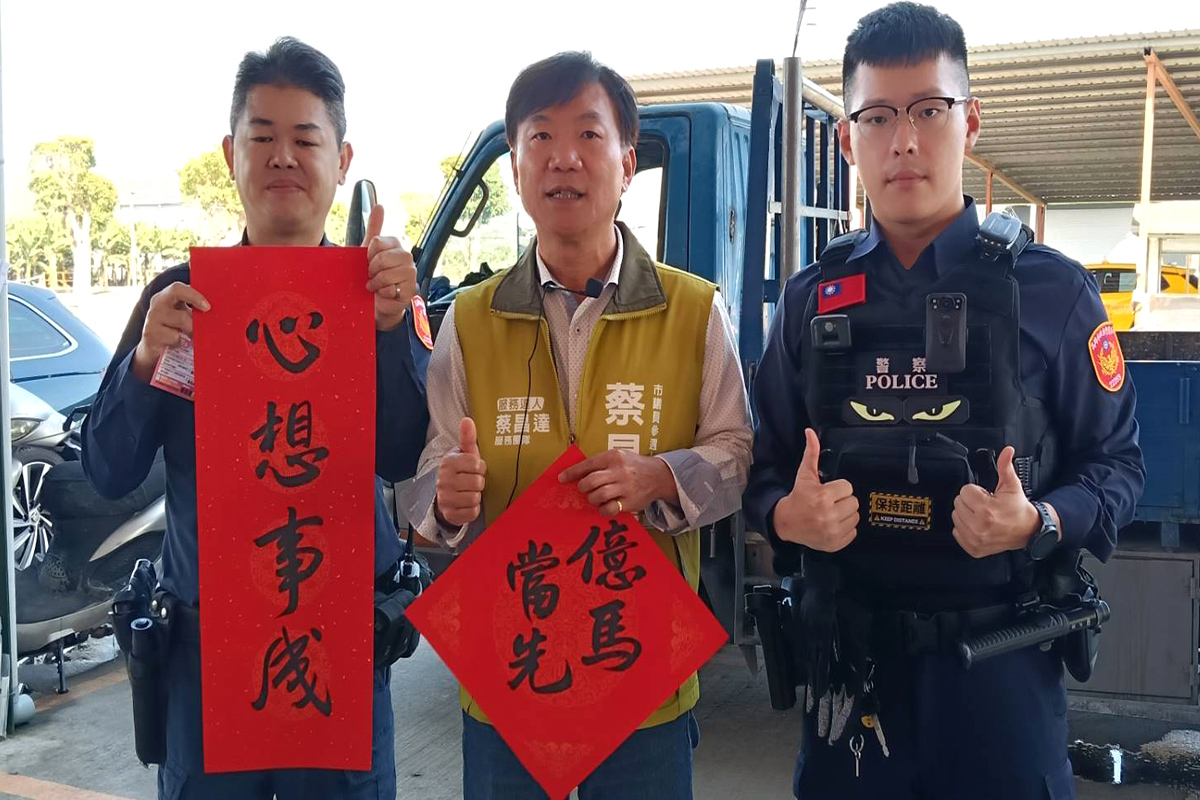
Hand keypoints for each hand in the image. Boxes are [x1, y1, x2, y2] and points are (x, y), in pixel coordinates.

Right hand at [131, 282, 209, 382]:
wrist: (155, 348)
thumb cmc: (176, 329)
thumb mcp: (185, 317)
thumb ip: (197, 310)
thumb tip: (221, 310)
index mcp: (168, 296)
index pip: (179, 288)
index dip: (194, 295)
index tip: (208, 307)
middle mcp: (158, 303)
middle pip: (176, 295)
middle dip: (196, 303)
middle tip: (206, 320)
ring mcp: (152, 317)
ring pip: (181, 319)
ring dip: (192, 329)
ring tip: (194, 336)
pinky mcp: (150, 333)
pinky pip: (174, 336)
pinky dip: (182, 342)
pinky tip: (181, 344)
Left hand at [363, 204, 417, 331]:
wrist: (379, 301)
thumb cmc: (374, 275)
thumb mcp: (368, 251)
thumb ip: (374, 227)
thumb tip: (380, 206)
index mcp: (396, 244)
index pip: (376, 242)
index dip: (368, 254)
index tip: (368, 261)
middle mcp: (406, 256)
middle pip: (381, 258)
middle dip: (371, 270)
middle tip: (372, 275)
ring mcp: (411, 272)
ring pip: (386, 274)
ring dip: (376, 283)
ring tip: (377, 285)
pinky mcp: (411, 288)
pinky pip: (391, 288)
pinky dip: (383, 292)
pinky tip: (385, 293)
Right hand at [435, 418, 486, 526]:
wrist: (444, 495)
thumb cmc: (460, 471)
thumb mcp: (465, 454)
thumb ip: (468, 438)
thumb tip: (467, 420)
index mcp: (448, 463)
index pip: (477, 464)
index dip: (480, 467)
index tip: (474, 468)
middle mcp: (443, 480)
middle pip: (478, 482)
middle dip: (479, 482)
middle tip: (471, 481)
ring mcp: (445, 498)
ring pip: (475, 498)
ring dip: (476, 496)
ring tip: (469, 491)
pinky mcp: (449, 514)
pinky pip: (472, 512)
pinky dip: (473, 509)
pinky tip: (466, 503)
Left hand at [558, 449, 678, 517]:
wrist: (658, 475)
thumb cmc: (633, 466)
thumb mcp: (619, 456)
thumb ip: (601, 463)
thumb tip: (577, 473)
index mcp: (613, 457)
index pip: (588, 464)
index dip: (572, 473)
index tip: (561, 479)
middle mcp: (619, 471)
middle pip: (591, 481)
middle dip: (583, 487)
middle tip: (584, 489)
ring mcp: (625, 487)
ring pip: (598, 495)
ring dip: (592, 499)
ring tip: (595, 498)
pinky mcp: (630, 502)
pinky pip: (609, 509)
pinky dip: (603, 510)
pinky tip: (605, 507)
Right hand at [772, 429, 858, 551]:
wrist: (786, 523)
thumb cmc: (798, 498)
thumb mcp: (805, 475)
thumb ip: (811, 453)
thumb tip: (810, 432)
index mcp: (822, 497)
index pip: (847, 487)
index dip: (838, 488)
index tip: (827, 492)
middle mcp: (828, 515)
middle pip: (853, 502)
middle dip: (842, 501)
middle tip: (829, 502)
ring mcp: (832, 531)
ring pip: (855, 517)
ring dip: (845, 514)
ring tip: (831, 513)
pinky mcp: (835, 543)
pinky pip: (853, 532)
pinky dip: (845, 528)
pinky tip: (833, 524)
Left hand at [951, 446, 1043, 558]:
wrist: (1028, 530)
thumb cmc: (1018, 509)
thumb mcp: (1012, 485)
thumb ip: (1005, 467)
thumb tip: (1007, 451)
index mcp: (987, 510)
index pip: (965, 491)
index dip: (976, 491)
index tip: (986, 495)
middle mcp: (979, 526)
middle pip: (958, 503)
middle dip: (970, 502)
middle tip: (985, 505)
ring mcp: (976, 539)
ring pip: (955, 517)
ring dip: (966, 514)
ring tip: (982, 515)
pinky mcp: (974, 548)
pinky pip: (956, 532)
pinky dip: (965, 528)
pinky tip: (978, 525)